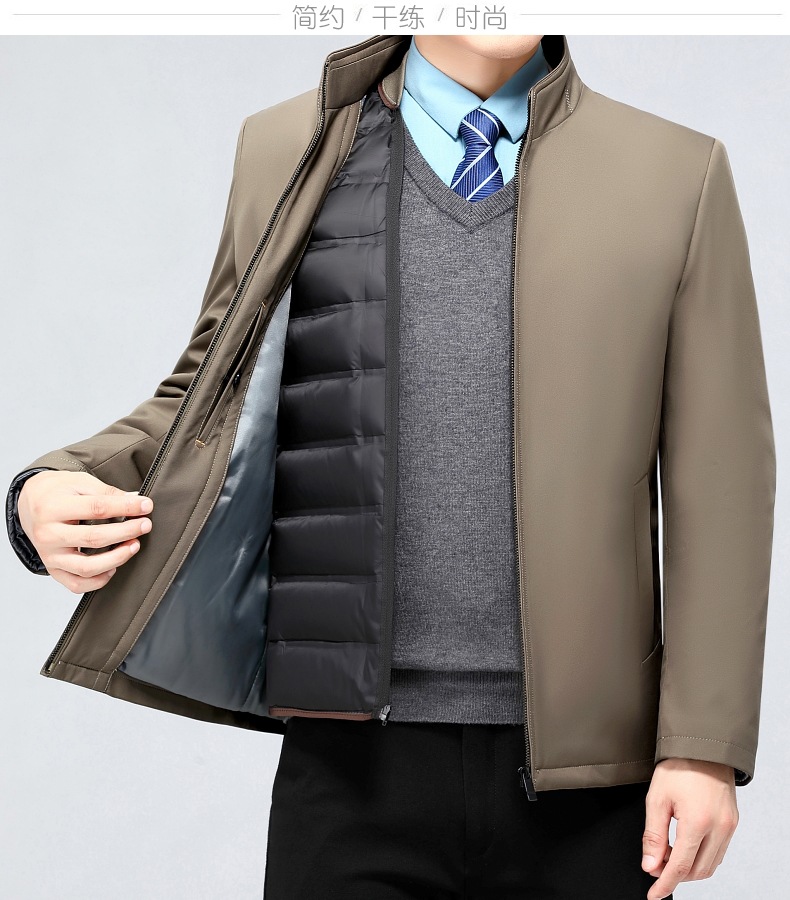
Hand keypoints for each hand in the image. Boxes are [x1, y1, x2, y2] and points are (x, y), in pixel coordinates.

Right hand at [17, 470, 153, 593]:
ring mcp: (49, 555)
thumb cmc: (57, 492)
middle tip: (145, 525)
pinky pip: (76, 584)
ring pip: (86, 567)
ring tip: (134, 546)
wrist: (29, 503)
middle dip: (126, 532)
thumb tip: (136, 500)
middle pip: (94, 538)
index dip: (126, 507)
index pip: (97, 508)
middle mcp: (48, 534)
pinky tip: (113, 567)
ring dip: (117, 558)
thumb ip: (107, 492)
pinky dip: (99, 580)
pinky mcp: (53, 569)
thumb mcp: (80, 483)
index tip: (146, 506)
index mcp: (53, 507)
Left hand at [642, 758, 738, 899]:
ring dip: (689, 868)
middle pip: (697, 871)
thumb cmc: (679, 767)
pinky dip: (702, 858)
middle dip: (675, 875)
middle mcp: (719, 829)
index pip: (680, 867)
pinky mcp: (733, 823)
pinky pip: (718, 853)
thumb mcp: (657, 798)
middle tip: (655, 866)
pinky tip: (685, 849)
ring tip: (668, 856)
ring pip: (710, 865)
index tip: (653, 895)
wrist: (703, 746)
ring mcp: (729, 827)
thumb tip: (650, 865)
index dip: (665, 884)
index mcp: (697, 823)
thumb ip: (653, 835)